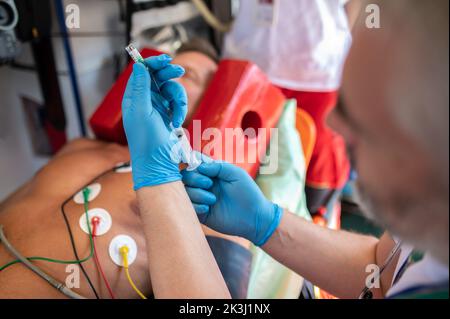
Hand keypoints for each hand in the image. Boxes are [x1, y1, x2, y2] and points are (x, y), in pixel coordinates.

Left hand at [122, 54, 186, 189]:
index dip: (153, 63)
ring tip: (177, 116)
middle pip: (158, 77)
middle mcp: (144, 100)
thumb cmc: (147, 141)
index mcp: (133, 98)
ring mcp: (156, 107)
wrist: (159, 163)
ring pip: (171, 90)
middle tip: (179, 71)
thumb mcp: (142, 113)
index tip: (166, 60)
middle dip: (168, 74)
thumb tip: (140, 66)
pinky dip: (180, 110)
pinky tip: (177, 122)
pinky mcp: (167, 114)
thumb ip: (141, 88)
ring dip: (178, 100)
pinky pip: (177, 103)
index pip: (142, 72)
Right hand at [181, 159, 283, 245]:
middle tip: (208, 184)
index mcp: (213, 173)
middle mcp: (205, 185)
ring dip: (196, 194)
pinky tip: (207, 208)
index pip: (195, 165)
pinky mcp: (202, 213)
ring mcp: (203, 199)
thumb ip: (218, 166)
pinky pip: (189, 207)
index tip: (197, 167)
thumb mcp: (236, 174)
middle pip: (186, 177)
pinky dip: (195, 206)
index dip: (192, 164)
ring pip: (186, 192)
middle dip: (194, 178)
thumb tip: (199, 166)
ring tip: (213, 200)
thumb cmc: (249, 193)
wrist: (254, 217)